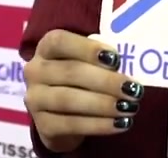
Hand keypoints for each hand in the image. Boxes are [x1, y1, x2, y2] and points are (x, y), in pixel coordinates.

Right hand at [24, 29, 143, 152]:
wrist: (60, 113)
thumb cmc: (80, 77)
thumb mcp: (87, 61)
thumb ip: (101, 58)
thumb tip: (129, 64)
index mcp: (46, 47)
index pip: (61, 42)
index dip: (88, 48)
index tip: (116, 58)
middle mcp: (35, 70)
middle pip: (70, 72)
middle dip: (106, 81)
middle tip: (133, 89)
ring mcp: (35, 99)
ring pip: (69, 100)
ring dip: (103, 104)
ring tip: (129, 107)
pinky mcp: (42, 125)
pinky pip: (71, 124)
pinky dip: (98, 125)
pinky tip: (119, 123)